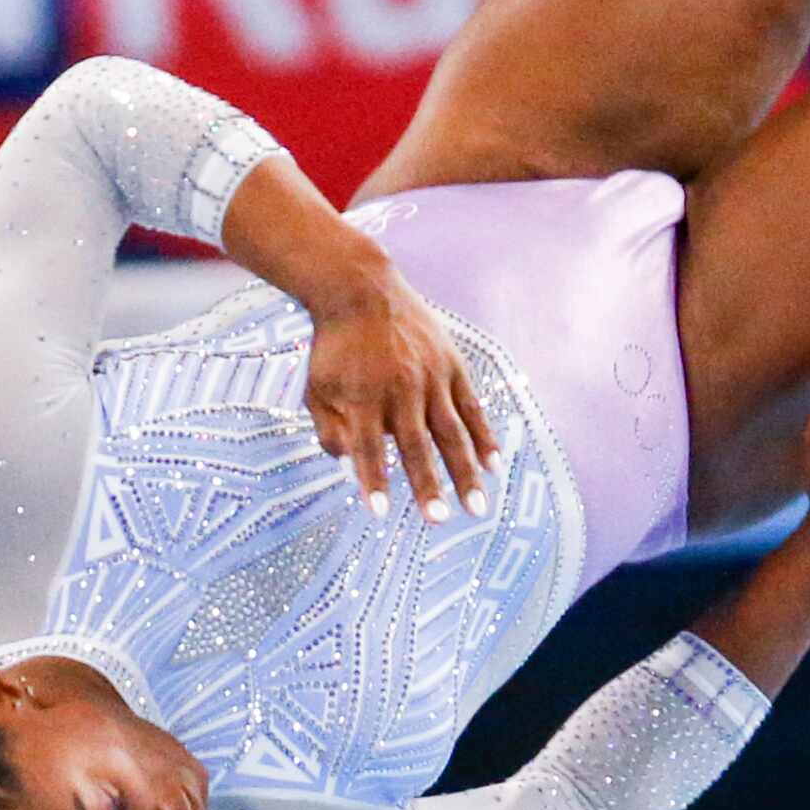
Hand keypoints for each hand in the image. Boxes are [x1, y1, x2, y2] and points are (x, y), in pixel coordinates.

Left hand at [306, 264, 502, 522]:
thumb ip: (329, 431)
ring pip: (451, 432)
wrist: (361, 289)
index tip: (379, 513)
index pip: (367, 448)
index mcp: (362, 396)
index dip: (373, 480)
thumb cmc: (334, 348)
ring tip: (476, 507)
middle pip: (416, 445)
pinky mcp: (452, 365)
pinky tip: (493, 466)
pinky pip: (472, 407)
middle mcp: (400, 388)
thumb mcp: (316, 389)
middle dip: (427, 485)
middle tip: (439, 520)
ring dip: (465, 472)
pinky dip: (483, 437)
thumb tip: (348, 467)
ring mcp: (431, 376)